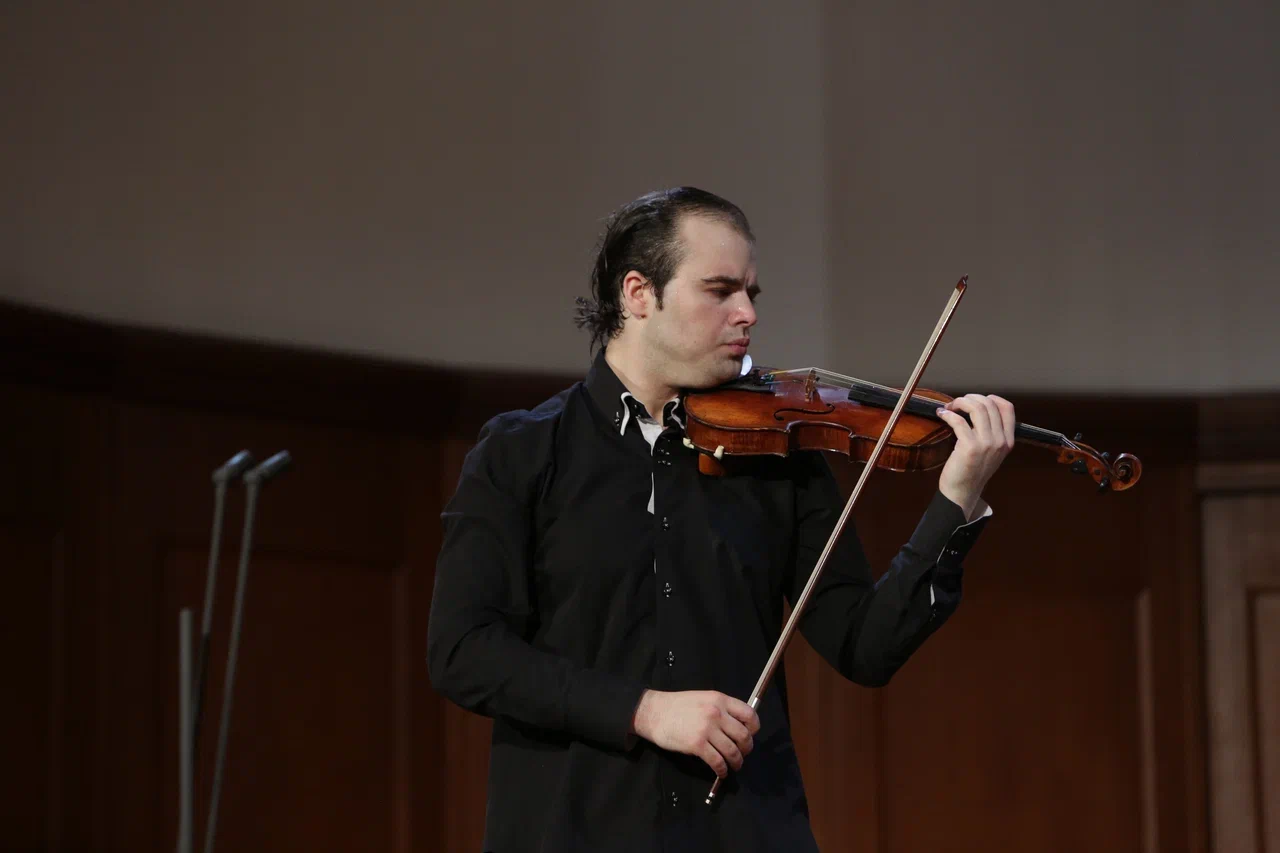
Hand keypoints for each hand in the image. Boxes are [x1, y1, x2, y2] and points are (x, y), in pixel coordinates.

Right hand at [631, 689, 759, 777]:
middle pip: (744, 736)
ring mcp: (707, 729)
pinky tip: (721, 772)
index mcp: (720, 699)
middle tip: (743, 753)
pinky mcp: (697, 745)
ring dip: (737, 762)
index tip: (751, 734)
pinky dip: (722, 770)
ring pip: (732, 751)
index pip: (749, 714)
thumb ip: (720, 709)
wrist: (654, 712)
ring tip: (735, 766)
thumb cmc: (677, 706)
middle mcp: (717, 713)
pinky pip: (717, 762)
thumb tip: (735, 726)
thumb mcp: (703, 698)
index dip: (754, 728)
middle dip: (747, 748)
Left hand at [934, 393, 1015, 518]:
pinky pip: (959, 421)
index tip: (977, 399)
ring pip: (977, 408)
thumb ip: (992, 433)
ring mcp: (986, 444)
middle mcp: (1000, 441)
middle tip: (957, 403)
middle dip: (970, 398)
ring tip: (950, 406)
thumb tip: (978, 408)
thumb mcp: (991, 452)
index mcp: (1008, 441)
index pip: (1008, 408)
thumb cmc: (973, 470)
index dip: (992, 398)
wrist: (963, 491)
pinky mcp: (969, 447)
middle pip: (989, 404)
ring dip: (960, 402)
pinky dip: (948, 414)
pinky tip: (942, 414)